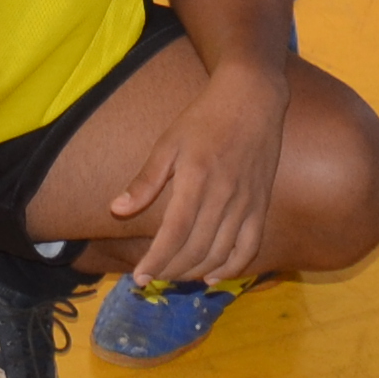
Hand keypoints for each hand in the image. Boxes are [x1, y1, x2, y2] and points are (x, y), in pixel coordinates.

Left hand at [110, 61, 286, 286]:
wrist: (253, 98)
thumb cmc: (205, 117)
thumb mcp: (169, 142)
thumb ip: (146, 180)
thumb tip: (117, 209)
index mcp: (196, 179)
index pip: (174, 233)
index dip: (156, 260)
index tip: (139, 278)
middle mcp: (223, 196)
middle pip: (196, 249)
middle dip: (171, 271)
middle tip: (152, 278)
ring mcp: (246, 203)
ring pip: (220, 254)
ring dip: (195, 272)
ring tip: (175, 276)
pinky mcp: (261, 204)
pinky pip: (249, 247)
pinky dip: (231, 268)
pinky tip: (213, 276)